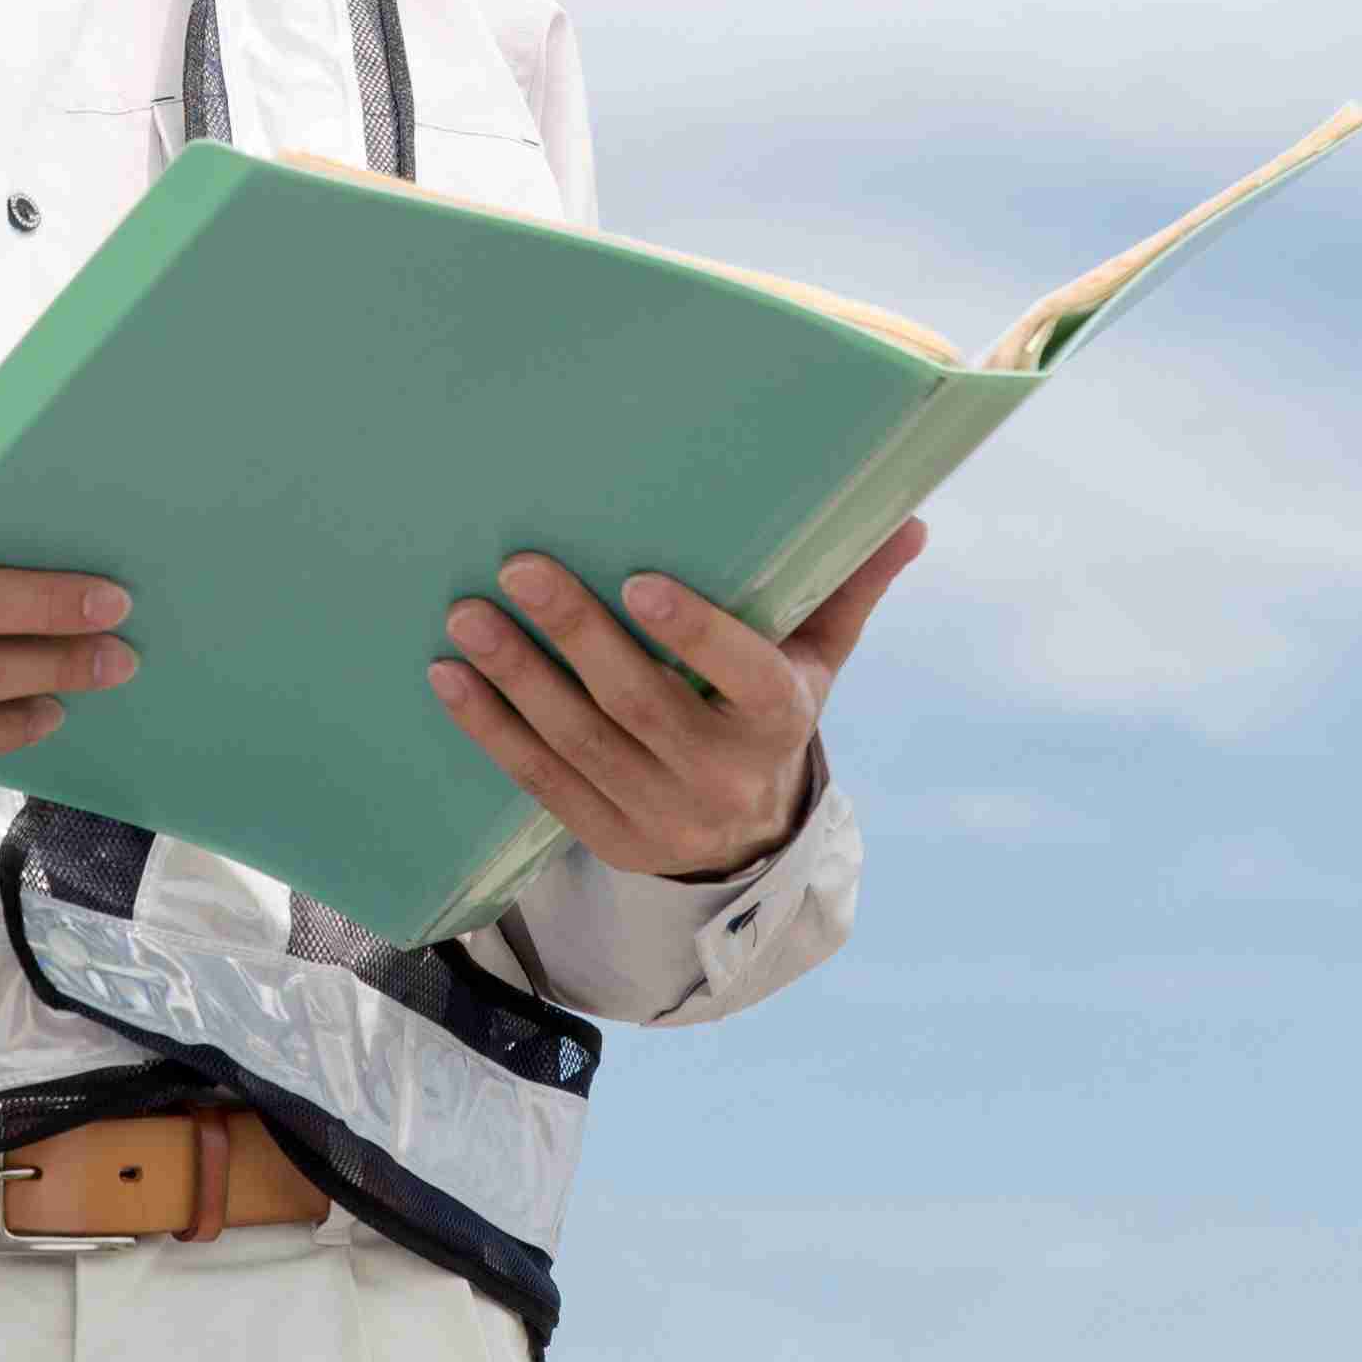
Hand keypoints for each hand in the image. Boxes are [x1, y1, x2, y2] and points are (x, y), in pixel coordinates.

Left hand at [426, 515, 925, 883]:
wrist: (749, 843)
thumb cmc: (772, 717)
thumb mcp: (818, 662)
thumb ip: (846, 589)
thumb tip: (910, 518)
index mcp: (777, 721)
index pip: (743, 678)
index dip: (694, 636)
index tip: (640, 582)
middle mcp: (719, 776)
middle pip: (640, 705)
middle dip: (576, 636)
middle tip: (520, 567)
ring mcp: (657, 815)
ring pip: (579, 745)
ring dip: (518, 679)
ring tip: (468, 616)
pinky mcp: (606, 837)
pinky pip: (540, 782)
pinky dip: (491, 730)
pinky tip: (451, 679)